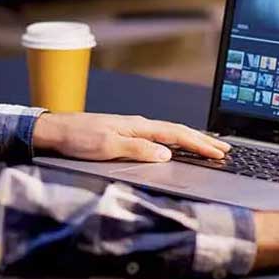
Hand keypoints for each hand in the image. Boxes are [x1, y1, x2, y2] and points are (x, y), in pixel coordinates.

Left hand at [32, 113, 230, 162]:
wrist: (55, 130)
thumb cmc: (78, 138)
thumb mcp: (108, 146)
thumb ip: (138, 149)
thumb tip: (166, 153)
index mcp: (139, 126)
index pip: (177, 134)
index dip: (199, 144)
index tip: (218, 152)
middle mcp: (139, 125)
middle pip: (178, 131)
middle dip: (202, 140)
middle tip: (224, 149)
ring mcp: (132, 128)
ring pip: (169, 133)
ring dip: (190, 140)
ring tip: (207, 147)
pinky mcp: (125, 134)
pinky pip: (158, 136)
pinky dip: (174, 141)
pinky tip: (176, 147)